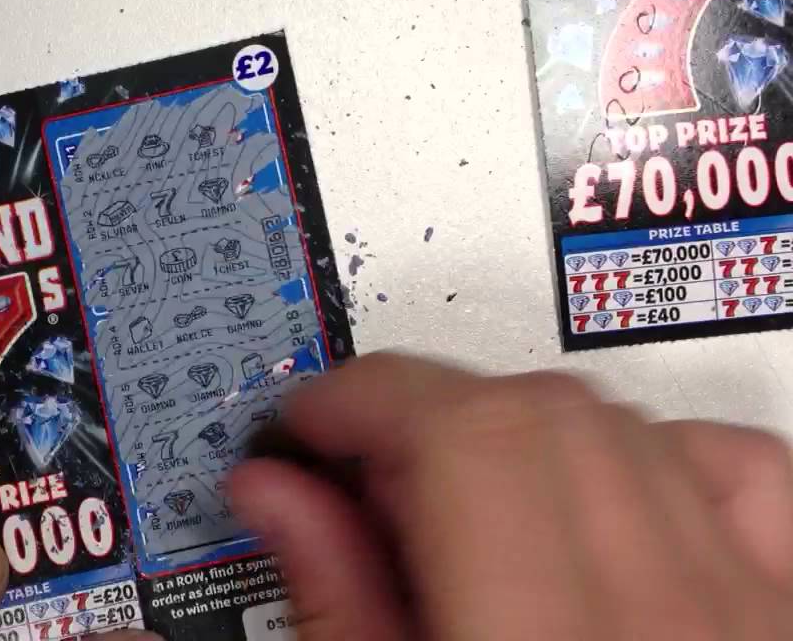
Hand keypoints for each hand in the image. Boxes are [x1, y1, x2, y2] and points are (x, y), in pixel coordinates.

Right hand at [229, 353, 792, 639]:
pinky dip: (658, 458)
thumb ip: (329, 599)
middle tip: (370, 480)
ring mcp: (753, 616)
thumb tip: (272, 489)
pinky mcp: (789, 615)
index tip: (311, 422)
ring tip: (472, 506)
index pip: (464, 433)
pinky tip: (603, 501)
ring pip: (637, 427)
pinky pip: (745, 477)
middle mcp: (671, 623)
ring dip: (528, 434)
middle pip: (544, 413)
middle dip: (430, 416)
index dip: (365, 395)